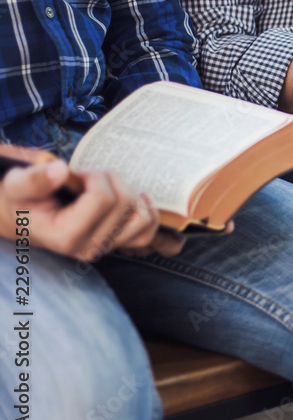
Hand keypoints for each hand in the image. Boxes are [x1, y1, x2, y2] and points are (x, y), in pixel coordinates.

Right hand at [0, 157, 184, 260]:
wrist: (24, 217)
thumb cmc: (22, 200)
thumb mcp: (17, 185)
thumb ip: (34, 179)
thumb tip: (59, 171)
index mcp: (66, 236)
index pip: (103, 199)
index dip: (96, 177)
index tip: (80, 174)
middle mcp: (89, 247)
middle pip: (125, 204)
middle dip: (111, 180)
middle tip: (90, 177)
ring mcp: (105, 248)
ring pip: (141, 218)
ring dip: (130, 193)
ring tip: (108, 187)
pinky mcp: (116, 244)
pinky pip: (148, 232)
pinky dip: (149, 212)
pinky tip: (139, 198)